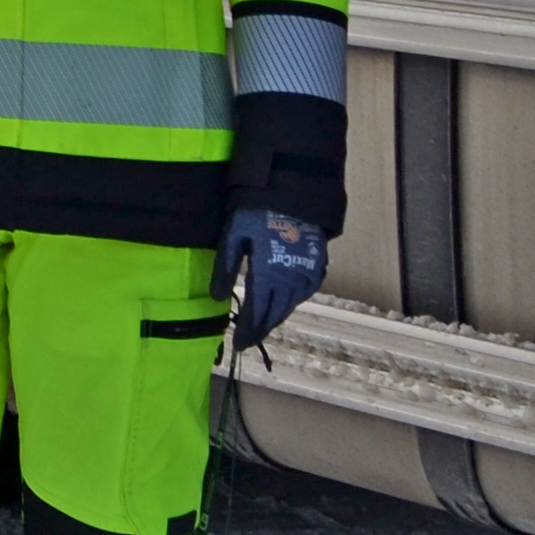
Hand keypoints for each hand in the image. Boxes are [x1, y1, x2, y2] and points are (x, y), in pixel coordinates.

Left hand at [219, 208, 325, 346]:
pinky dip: (292, 302)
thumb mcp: (233, 235)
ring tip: (263, 325)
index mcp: (269, 275)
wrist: (295, 189)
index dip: (248, 331)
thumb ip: (225, 268)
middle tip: (249, 340)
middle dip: (261, 329)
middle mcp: (292, 280)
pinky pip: (304, 292)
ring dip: (277, 317)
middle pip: (276, 313)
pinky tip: (284, 303)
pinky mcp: (318, 263)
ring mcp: (308, 272)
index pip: (258, 313)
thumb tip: (216, 299)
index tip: (238, 345)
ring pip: (291, 305)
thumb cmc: (257, 209)